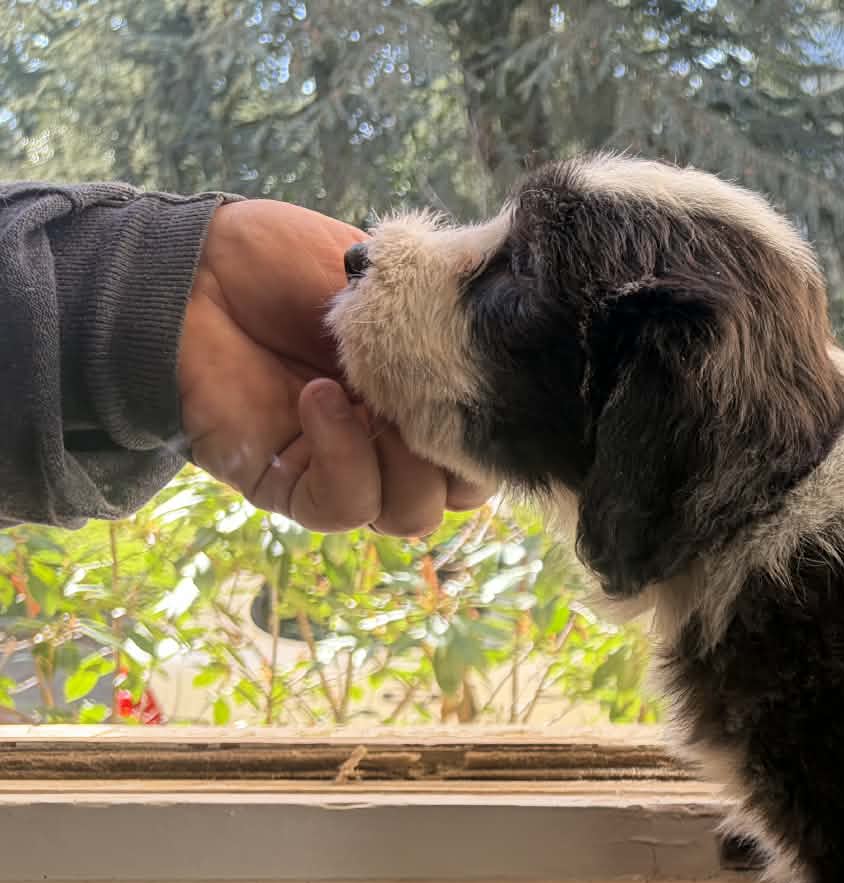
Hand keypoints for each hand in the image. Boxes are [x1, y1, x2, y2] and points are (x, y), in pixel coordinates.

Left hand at [177, 199, 492, 534]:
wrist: (196, 264)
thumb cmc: (290, 263)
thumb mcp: (393, 282)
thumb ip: (449, 324)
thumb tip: (504, 359)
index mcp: (426, 401)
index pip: (488, 453)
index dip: (497, 436)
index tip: (483, 388)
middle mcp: (393, 445)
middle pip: (457, 496)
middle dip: (454, 453)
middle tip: (426, 392)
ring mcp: (345, 469)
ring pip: (409, 515)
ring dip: (403, 463)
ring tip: (366, 397)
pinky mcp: (290, 485)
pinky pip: (343, 507)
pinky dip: (344, 458)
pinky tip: (320, 398)